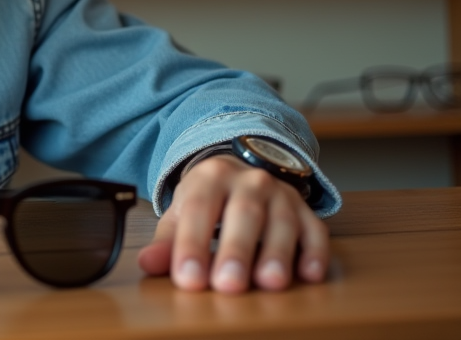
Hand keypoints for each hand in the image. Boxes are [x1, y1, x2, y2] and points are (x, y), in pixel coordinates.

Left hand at [137, 154, 328, 292]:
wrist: (242, 176)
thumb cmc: (208, 203)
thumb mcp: (183, 215)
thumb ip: (167, 242)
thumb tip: (147, 264)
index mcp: (210, 176)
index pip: (199, 209)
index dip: (192, 244)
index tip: (188, 279)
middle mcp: (249, 180)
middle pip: (243, 213)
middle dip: (236, 250)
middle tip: (228, 285)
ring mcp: (282, 194)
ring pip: (281, 221)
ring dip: (277, 253)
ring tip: (269, 283)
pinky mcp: (306, 212)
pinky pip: (315, 230)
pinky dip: (314, 252)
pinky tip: (310, 274)